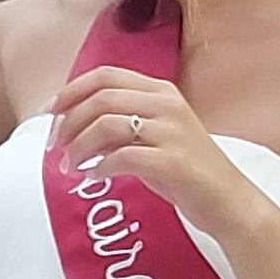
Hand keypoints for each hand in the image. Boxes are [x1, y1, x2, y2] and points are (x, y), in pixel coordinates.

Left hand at [50, 66, 279, 271]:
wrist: (229, 202)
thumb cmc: (189, 172)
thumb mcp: (155, 137)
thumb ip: (120, 127)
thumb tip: (74, 130)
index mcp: (161, 91)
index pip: (105, 75)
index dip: (71, 90)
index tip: (49, 112)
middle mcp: (166, 105)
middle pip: (100, 98)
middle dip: (68, 122)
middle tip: (54, 146)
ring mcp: (171, 132)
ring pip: (107, 125)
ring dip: (79, 146)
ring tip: (70, 166)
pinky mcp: (173, 161)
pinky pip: (122, 157)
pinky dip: (100, 167)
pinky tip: (94, 178)